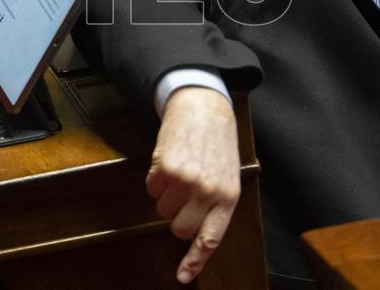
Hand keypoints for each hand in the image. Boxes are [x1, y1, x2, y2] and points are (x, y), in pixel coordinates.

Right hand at [146, 87, 239, 283]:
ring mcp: (186, 181)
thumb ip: (217, 204)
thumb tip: (198, 234)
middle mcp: (208, 192)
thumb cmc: (217, 142)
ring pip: (162, 209)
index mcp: (228, 197)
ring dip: (166, 195)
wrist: (204, 106)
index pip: (210, 239)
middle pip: (180, 228)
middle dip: (177, 216)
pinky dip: (155, 178)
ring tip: (180, 171)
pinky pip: (151, 188)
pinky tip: (169, 161)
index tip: (181, 277)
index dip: (194, 261)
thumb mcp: (227, 175)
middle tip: (183, 195)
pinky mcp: (166, 168)